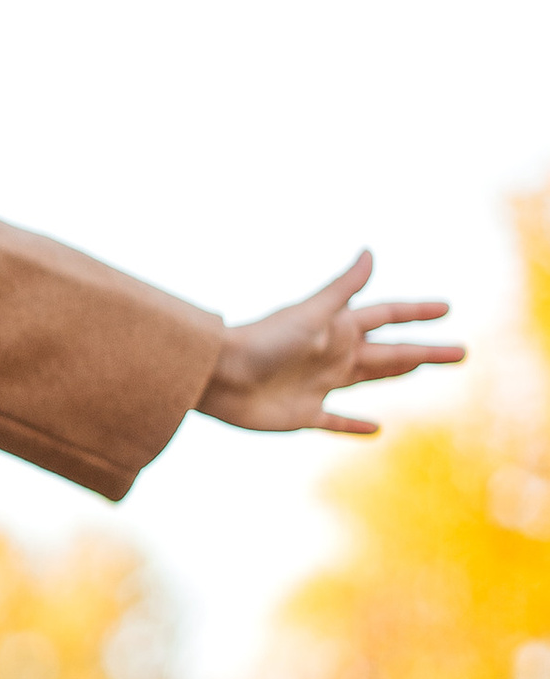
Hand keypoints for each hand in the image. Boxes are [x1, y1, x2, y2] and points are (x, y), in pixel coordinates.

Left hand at [200, 252, 462, 439]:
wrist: (218, 377)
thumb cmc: (262, 342)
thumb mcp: (310, 314)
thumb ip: (342, 289)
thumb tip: (370, 251)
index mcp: (337, 328)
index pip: (387, 316)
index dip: (416, 313)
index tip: (447, 308)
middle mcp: (333, 354)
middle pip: (390, 351)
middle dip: (425, 350)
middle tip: (461, 352)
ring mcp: (320, 384)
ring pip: (370, 378)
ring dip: (399, 374)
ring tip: (422, 367)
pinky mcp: (304, 414)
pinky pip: (336, 421)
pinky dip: (355, 426)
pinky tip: (375, 428)